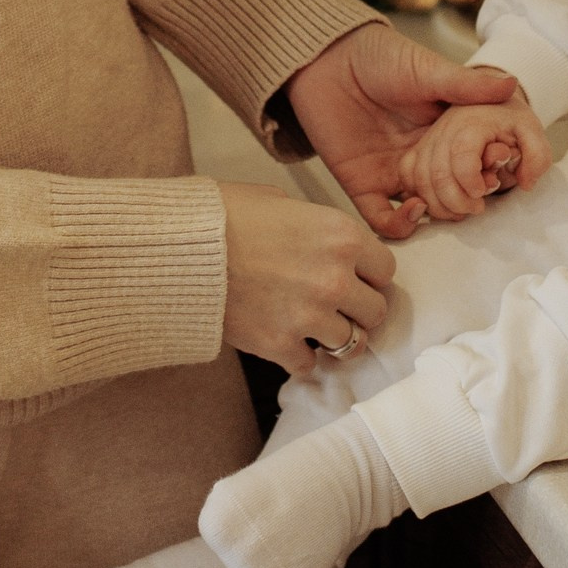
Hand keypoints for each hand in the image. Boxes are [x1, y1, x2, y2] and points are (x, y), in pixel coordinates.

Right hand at [219, 181, 397, 374]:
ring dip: (335, 337)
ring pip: (351, 344)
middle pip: (376, 311)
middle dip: (358, 309)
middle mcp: (335, 278)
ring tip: (316, 328)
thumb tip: (322, 242)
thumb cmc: (225, 216)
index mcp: (341, 236)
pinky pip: (309, 364)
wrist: (181, 249)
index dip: (369, 275)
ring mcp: (310, 316)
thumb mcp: (279, 202)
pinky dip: (299, 356)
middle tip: (338, 306)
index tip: (356, 278)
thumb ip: (314, 226)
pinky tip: (286, 341)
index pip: (386, 269)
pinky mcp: (280, 344)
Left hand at [284, 21, 523, 238]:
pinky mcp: (364, 184)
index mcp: (445, 129)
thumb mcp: (427, 69)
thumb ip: (466, 84)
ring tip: (450, 204)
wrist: (325, 58)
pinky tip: (413, 207)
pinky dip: (400, 225)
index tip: (501, 168)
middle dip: (470, 199)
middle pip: (455, 192)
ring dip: (440, 215)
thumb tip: (511, 84)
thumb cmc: (378, 56)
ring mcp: (395, 171)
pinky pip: (383, 219)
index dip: (491, 169)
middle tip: (480, 194)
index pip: (477, 161)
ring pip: (425, 211)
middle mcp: (424, 155)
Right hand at [396, 94, 552, 223]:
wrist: (489, 101)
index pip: (463, 158)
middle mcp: (443, 128)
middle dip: (458, 201)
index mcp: (472, 122)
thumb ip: (537, 156)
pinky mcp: (417, 147)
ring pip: (419, 180)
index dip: (472, 183)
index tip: (484, 192)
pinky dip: (421, 194)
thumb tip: (525, 183)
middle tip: (477, 207)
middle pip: (438, 175)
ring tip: (462, 208)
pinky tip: (442, 201)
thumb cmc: (511, 119)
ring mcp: (426, 138)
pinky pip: (408, 175)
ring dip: (440, 204)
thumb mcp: (532, 130)